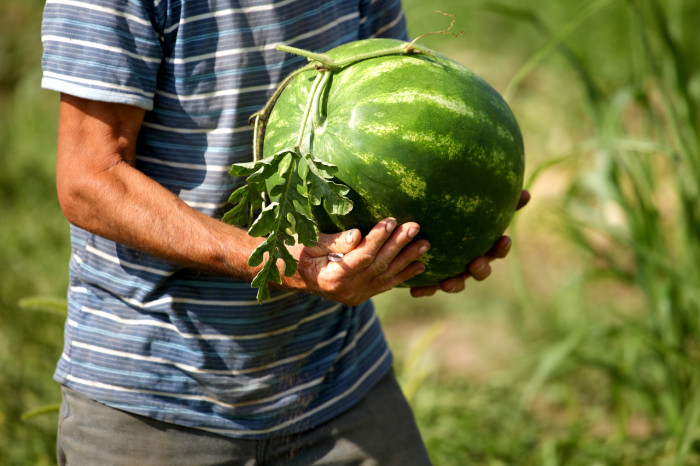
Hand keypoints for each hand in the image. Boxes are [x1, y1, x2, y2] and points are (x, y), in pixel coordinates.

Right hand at [292, 218, 429, 305]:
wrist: (286, 274)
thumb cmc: (293, 251)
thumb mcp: (306, 242)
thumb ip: (332, 240)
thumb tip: (357, 235)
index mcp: (331, 278)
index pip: (362, 257)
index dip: (378, 238)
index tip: (391, 220)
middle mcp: (346, 292)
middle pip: (378, 266)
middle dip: (398, 245)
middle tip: (415, 227)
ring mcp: (354, 296)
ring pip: (386, 276)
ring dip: (407, 260)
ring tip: (425, 244)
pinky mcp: (360, 296)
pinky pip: (384, 285)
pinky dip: (402, 275)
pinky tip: (418, 266)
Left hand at [409, 189, 530, 297]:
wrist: (430, 233)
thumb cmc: (460, 217)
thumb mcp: (476, 207)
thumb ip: (498, 200)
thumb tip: (527, 192)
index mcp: (484, 247)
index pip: (498, 250)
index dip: (502, 248)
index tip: (503, 240)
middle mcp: (471, 263)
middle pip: (481, 271)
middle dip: (480, 269)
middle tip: (475, 263)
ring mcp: (454, 273)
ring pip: (458, 283)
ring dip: (454, 285)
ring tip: (446, 283)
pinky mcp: (434, 280)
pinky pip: (430, 287)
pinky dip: (425, 290)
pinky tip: (415, 290)